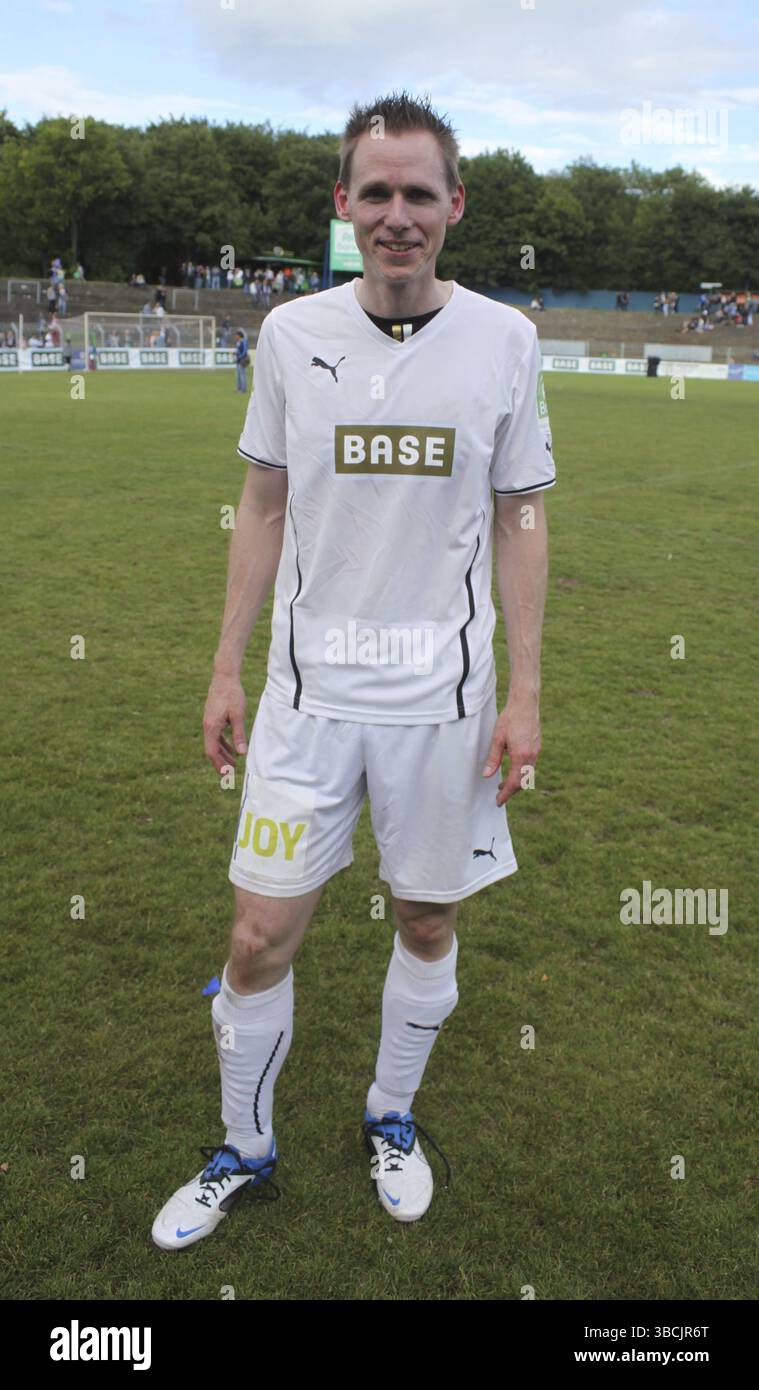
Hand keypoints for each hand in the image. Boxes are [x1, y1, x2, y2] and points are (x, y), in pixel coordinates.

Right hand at [203, 672, 247, 774]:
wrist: (224, 677)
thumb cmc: (232, 694)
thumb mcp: (238, 715)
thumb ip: (239, 734)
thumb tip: (241, 753)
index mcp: (211, 726)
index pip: (211, 751)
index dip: (218, 764)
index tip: (225, 774)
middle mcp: (207, 725)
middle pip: (211, 749)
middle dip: (220, 762)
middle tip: (230, 774)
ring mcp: (209, 721)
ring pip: (214, 743)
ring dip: (223, 754)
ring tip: (234, 763)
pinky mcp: (213, 717)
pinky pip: (216, 735)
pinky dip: (223, 743)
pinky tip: (232, 748)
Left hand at [481, 691, 540, 806]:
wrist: (526, 703)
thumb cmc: (510, 718)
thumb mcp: (497, 739)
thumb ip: (493, 758)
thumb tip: (487, 775)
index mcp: (521, 756)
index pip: (515, 782)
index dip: (506, 794)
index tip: (498, 801)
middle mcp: (532, 756)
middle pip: (523, 781)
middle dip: (511, 790)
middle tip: (499, 794)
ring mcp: (536, 751)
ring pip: (528, 774)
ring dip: (516, 781)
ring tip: (503, 783)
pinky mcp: (537, 746)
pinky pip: (530, 765)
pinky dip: (521, 772)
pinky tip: (512, 768)